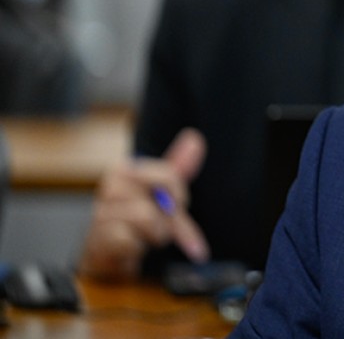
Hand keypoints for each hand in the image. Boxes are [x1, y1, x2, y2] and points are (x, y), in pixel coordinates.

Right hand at [78, 128, 209, 280]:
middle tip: (160, 226)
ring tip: (145, 237)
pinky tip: (131, 248)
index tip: (176, 206)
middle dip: (169, 219)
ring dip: (155, 235)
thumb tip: (195, 138)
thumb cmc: (136, 219)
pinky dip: (138, 249)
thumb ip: (177, 168)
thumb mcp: (159, 192)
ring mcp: (102, 214)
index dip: (179, 196)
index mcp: (125, 170)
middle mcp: (110, 187)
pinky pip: (131, 241)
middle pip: (161, 200)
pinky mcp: (98, 241)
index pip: (169, 177)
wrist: (108, 254)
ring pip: (147, 219)